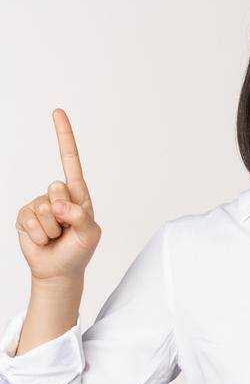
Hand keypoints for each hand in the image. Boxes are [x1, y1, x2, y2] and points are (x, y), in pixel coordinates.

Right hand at [15, 109, 100, 283]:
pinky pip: (30, 220)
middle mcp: (58, 195)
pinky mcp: (24, 215)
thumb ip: (81, 218)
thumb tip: (60, 205)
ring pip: (44, 208)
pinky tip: (43, 239)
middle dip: (63, 213)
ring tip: (57, 237)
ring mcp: (39, 204)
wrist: (58, 271)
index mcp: (78, 194)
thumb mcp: (90, 235)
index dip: (63, 136)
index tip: (57, 112)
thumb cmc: (78, 251)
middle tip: (67, 229)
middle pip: (56, 188)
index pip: (70, 161)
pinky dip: (39, 234)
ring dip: (52, 228)